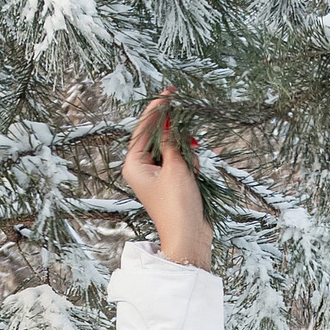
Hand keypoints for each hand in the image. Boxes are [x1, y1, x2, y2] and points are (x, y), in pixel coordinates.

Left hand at [122, 94, 211, 269]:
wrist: (188, 238)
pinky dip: (189, 162)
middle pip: (158, 136)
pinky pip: (180, 161)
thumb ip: (173, 141)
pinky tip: (195, 173)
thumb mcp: (176, 168)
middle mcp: (142, 168)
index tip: (169, 92)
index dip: (158, 109)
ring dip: (186, 152)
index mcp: (134, 164)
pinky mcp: (171, 181)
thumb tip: (170, 119)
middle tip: (189, 137)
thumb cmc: (177, 206)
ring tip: (192, 168)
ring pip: (172, 148)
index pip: (144, 128)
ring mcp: (157, 175)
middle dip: (176, 136)